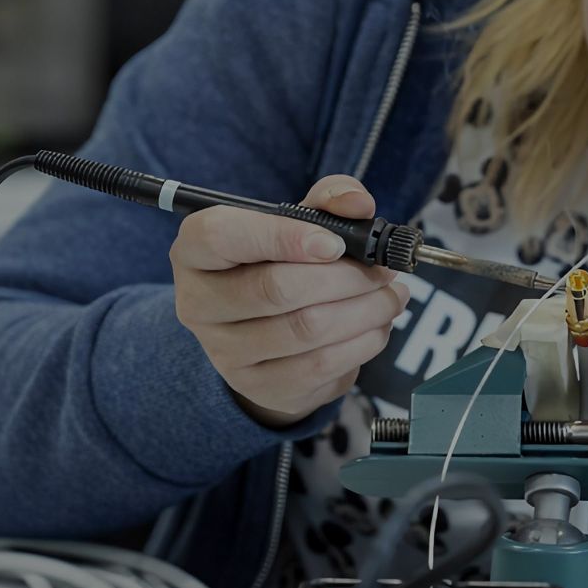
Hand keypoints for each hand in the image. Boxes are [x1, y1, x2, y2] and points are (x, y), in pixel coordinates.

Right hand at [171, 174, 408, 428]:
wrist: (262, 332)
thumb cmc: (277, 262)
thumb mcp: (295, 221)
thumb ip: (328, 200)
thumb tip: (358, 204)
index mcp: (196, 249)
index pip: (223, 236)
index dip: (283, 236)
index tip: (336, 243)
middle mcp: (198, 303)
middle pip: (276, 289)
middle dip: (346, 277)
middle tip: (384, 270)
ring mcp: (224, 352)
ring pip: (306, 330)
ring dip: (365, 311)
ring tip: (391, 296)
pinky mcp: (259, 387)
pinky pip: (320, 366)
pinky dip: (362, 344)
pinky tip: (377, 327)